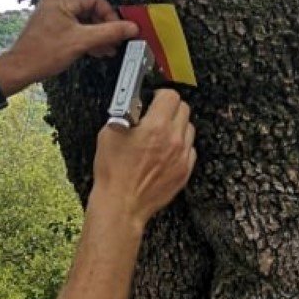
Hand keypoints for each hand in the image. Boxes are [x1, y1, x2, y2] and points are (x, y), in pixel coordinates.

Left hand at [0, 0, 139, 92]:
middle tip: (116, 40)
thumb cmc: (42, 54)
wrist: (19, 70)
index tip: (118, 28)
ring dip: (97, 34)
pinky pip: (74, 29)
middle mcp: (55, 5)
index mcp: (60, 1)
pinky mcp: (51, 30)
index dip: (109, 13)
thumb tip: (131, 27)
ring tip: (109, 49)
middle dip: (104, 26)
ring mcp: (52, 17)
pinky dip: (86, 38)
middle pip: (89, 9)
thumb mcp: (81, 42)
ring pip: (83, 21)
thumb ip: (108, 33)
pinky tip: (96, 50)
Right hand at [92, 89, 195, 226]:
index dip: (160, 94)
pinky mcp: (184, 171)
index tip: (154, 98)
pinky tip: (165, 152)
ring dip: (177, 127)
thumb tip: (132, 105)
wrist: (122, 203)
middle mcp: (174, 140)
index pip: (171, 96)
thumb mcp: (109, 134)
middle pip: (184, 109)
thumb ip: (125, 114)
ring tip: (160, 135)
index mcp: (156, 127)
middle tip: (156, 114)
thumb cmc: (113, 172)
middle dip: (170, 108)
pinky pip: (190, 150)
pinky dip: (180, 146)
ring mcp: (182, 156)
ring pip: (189, 129)